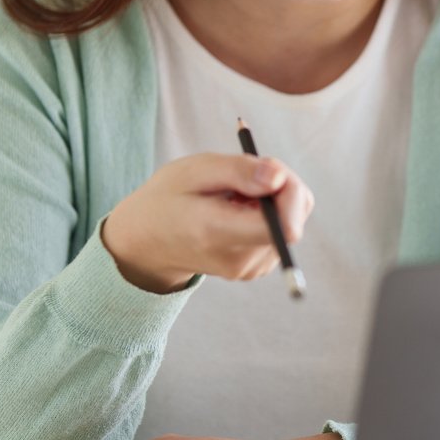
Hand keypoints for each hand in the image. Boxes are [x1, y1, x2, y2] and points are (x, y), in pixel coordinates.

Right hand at [101, 153, 314, 293]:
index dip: (290, 191)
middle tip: (247, 173)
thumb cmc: (169, 198)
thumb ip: (239, 171)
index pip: (285, 226)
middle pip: (293, 221)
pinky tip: (238, 208)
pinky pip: (280, 231)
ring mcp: (249, 269)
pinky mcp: (255, 268)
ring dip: (273, 199)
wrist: (147, 240)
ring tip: (235, 193)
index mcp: (218, 235)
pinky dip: (268, 212)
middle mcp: (239, 260)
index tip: (269, 169)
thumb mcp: (195, 170)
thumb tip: (280, 178)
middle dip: (281, 188)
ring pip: (290, 223)